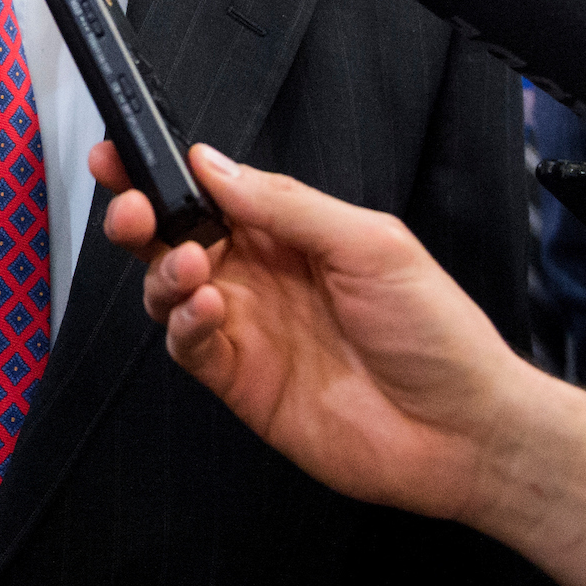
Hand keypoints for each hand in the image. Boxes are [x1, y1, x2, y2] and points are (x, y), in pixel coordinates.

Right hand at [101, 140, 538, 523]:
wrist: (462, 430)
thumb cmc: (436, 332)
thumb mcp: (369, 243)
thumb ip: (286, 204)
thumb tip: (214, 164)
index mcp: (293, 234)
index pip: (213, 194)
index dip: (164, 174)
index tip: (123, 156)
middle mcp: (262, 277)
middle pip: (176, 237)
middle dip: (140, 216)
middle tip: (130, 208)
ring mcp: (249, 330)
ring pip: (170, 290)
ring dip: (163, 272)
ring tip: (191, 267)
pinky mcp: (241, 382)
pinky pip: (187, 346)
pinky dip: (184, 324)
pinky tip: (210, 311)